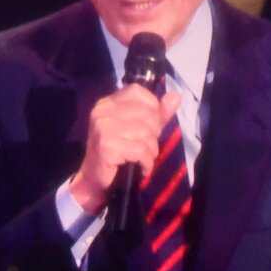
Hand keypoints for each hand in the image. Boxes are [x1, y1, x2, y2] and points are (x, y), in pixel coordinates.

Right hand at [69, 84, 181, 213]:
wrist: (93, 180)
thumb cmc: (117, 153)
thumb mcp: (138, 129)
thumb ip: (158, 113)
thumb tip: (176, 95)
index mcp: (108, 103)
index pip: (137, 91)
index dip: (152, 107)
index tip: (150, 125)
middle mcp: (103, 112)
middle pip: (146, 114)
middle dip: (153, 134)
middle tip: (146, 147)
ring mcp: (103, 128)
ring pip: (146, 133)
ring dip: (151, 150)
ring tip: (144, 158)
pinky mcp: (106, 147)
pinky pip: (140, 150)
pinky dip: (147, 162)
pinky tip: (142, 167)